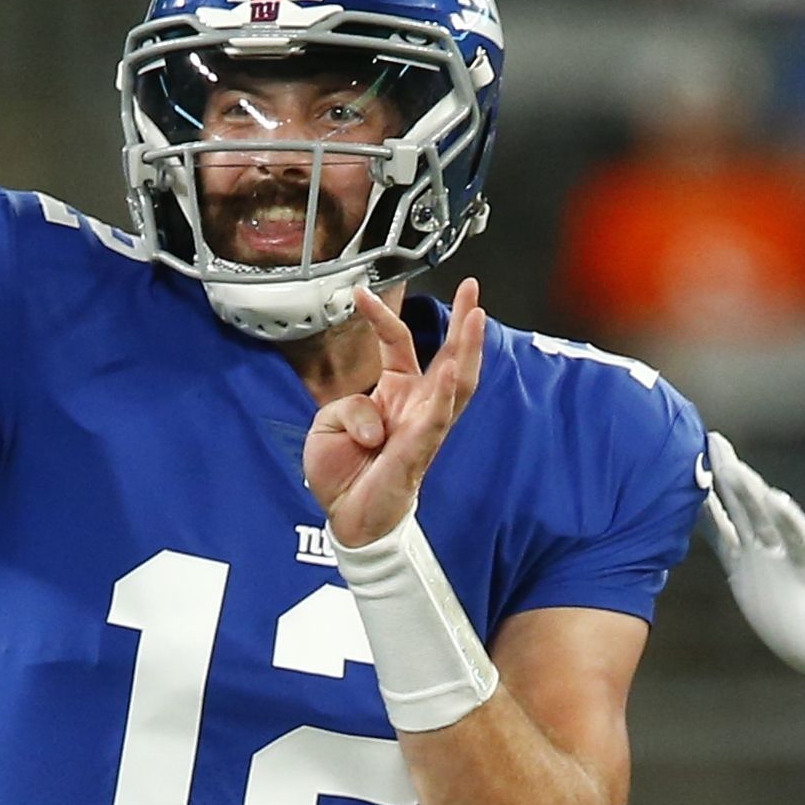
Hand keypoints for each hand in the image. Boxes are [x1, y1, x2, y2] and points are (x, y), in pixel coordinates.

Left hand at [307, 279, 485, 544]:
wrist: (346, 518)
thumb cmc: (344, 472)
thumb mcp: (329, 424)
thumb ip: (350, 407)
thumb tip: (375, 421)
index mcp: (397, 392)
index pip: (397, 343)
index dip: (380, 316)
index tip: (360, 291)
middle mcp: (418, 406)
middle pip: (449, 357)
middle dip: (463, 322)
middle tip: (471, 287)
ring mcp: (424, 427)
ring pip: (456, 383)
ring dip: (467, 350)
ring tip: (475, 317)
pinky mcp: (420, 450)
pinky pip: (437, 419)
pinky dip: (443, 395)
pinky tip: (452, 371)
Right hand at [701, 433, 804, 691]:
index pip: (801, 541)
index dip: (790, 521)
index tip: (777, 496)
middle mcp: (787, 555)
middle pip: (765, 515)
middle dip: (748, 485)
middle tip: (726, 450)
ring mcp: (765, 557)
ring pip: (743, 515)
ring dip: (728, 484)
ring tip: (710, 449)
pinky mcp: (744, 568)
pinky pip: (723, 538)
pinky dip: (707, 517)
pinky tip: (689, 494)